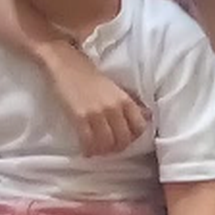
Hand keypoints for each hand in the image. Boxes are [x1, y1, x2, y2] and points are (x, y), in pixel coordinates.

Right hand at [38, 40, 149, 155]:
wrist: (66, 63)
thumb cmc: (91, 76)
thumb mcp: (116, 87)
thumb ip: (131, 102)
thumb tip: (148, 116)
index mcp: (125, 99)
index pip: (140, 127)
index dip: (134, 137)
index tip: (126, 139)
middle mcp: (114, 108)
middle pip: (124, 139)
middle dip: (118, 147)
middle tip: (110, 148)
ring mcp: (97, 113)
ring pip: (107, 144)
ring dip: (104, 151)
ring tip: (98, 150)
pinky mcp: (79, 117)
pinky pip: (88, 142)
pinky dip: (89, 150)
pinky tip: (87, 150)